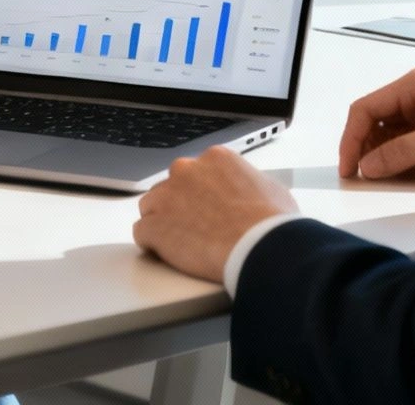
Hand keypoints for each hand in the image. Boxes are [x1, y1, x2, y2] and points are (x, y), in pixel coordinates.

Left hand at [133, 147, 297, 281]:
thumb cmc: (272, 224)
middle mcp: (186, 171)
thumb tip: (248, 191)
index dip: (200, 194)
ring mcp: (166, 197)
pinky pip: (142, 233)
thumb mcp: (270, 188)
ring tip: (183, 244)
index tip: (206, 209)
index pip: (195, 172)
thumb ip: (247, 183)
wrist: (261, 248)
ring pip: (151, 207)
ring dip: (163, 223)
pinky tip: (168, 254)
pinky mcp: (154, 225)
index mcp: (214, 159)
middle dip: (180, 206)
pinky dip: (153, 244)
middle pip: (170, 187)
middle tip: (197, 228)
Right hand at [338, 68, 414, 179]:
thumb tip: (369, 165)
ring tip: (383, 178)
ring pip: (390, 138)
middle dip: (366, 150)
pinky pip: (408, 148)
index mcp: (414, 86)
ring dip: (384, 158)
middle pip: (374, 124)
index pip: (366, 109)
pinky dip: (402, 163)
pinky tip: (406, 175)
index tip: (350, 165)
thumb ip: (405, 151)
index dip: (352, 138)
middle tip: (362, 177)